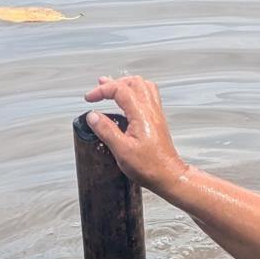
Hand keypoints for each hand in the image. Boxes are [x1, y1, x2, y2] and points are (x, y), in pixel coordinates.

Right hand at [83, 75, 189, 194]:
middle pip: (133, 82)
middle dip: (114, 83)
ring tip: (113, 88)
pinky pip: (148, 97)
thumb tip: (93, 116)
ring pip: (143, 86)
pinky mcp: (157, 121)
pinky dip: (135, 93)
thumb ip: (106, 130)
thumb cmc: (150, 166)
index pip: (119, 90)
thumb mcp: (121, 150)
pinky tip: (128, 102)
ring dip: (126, 85)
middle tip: (100, 89)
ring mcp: (156, 114)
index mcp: (141, 114)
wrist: (168, 176)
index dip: (102, 90)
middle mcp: (151, 110)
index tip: (90, 98)